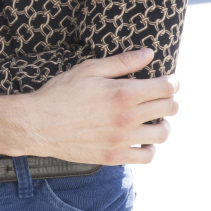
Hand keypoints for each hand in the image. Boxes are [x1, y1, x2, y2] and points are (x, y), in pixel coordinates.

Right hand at [12, 49, 179, 164]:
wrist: (37, 124)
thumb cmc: (60, 93)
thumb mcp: (89, 69)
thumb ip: (122, 62)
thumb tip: (148, 54)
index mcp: (124, 93)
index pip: (167, 88)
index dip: (173, 82)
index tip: (170, 81)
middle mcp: (128, 117)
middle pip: (170, 109)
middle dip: (170, 100)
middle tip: (161, 98)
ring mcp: (122, 139)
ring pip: (162, 134)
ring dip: (163, 124)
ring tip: (155, 120)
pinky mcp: (114, 156)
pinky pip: (147, 156)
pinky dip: (150, 148)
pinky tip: (142, 140)